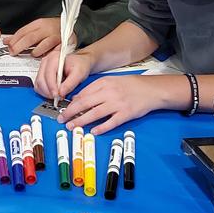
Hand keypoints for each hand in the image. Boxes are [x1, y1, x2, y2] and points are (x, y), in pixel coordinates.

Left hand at [4, 18, 75, 57]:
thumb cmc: (51, 29)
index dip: (14, 39)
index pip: (23, 31)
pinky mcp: (62, 44)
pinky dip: (46, 54)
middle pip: (30, 38)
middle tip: (13, 52)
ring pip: (41, 45)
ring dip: (34, 51)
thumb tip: (7, 41)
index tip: (8, 45)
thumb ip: (21, 36)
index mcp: (39, 24)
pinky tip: (42, 56)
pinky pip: (52, 51)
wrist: (69, 27)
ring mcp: (55, 36)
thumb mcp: (36, 29)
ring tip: (30, 54)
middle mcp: (47, 29)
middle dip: (19, 46)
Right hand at [35, 49, 93, 100]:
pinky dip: (44, 92)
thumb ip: (70, 83)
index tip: (56, 96)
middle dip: (48, 92)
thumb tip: (61, 93)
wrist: (80, 62)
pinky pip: (38, 86)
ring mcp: (42, 68)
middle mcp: (46, 62)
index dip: (51, 87)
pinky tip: (53, 93)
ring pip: (38, 84)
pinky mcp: (42, 75)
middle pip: (40, 80)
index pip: (48, 74)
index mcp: (54, 58)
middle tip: (58, 98)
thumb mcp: (79, 73)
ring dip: (46, 93)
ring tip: (57, 96)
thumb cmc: (80, 65)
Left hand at [60, 74, 180, 133]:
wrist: (152, 89)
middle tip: (61, 119)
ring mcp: (118, 104)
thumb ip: (95, 89)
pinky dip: (101, 127)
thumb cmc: (130, 86)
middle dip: (70, 112)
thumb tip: (78, 99)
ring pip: (95, 113)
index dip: (71, 103)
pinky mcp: (126, 114)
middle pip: (85, 103)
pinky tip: (93, 131)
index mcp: (104, 83)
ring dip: (81, 121)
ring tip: (71, 127)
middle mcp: (109, 93)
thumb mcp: (111, 81)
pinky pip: (111, 122)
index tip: (63, 109)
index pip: (83, 94)